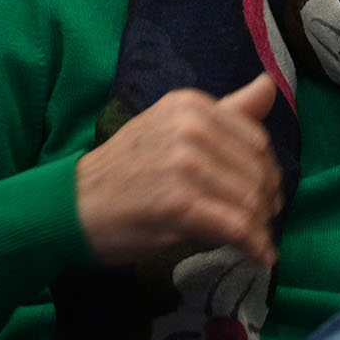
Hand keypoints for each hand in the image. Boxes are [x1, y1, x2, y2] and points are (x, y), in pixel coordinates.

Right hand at [74, 73, 281, 265]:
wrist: (69, 207)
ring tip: (257, 242)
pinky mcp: (178, 203)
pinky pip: (237, 227)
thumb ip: (226, 110)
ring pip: (251, 200)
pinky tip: (259, 256)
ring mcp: (184, 164)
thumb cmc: (125, 171)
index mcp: (190, 106)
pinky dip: (254, 245)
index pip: (256, 140)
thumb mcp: (172, 127)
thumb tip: (269, 83)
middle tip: (261, 223)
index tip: (265, 194)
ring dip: (261, 228)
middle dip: (267, 202)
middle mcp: (190, 127)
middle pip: (258, 171)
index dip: (267, 172)